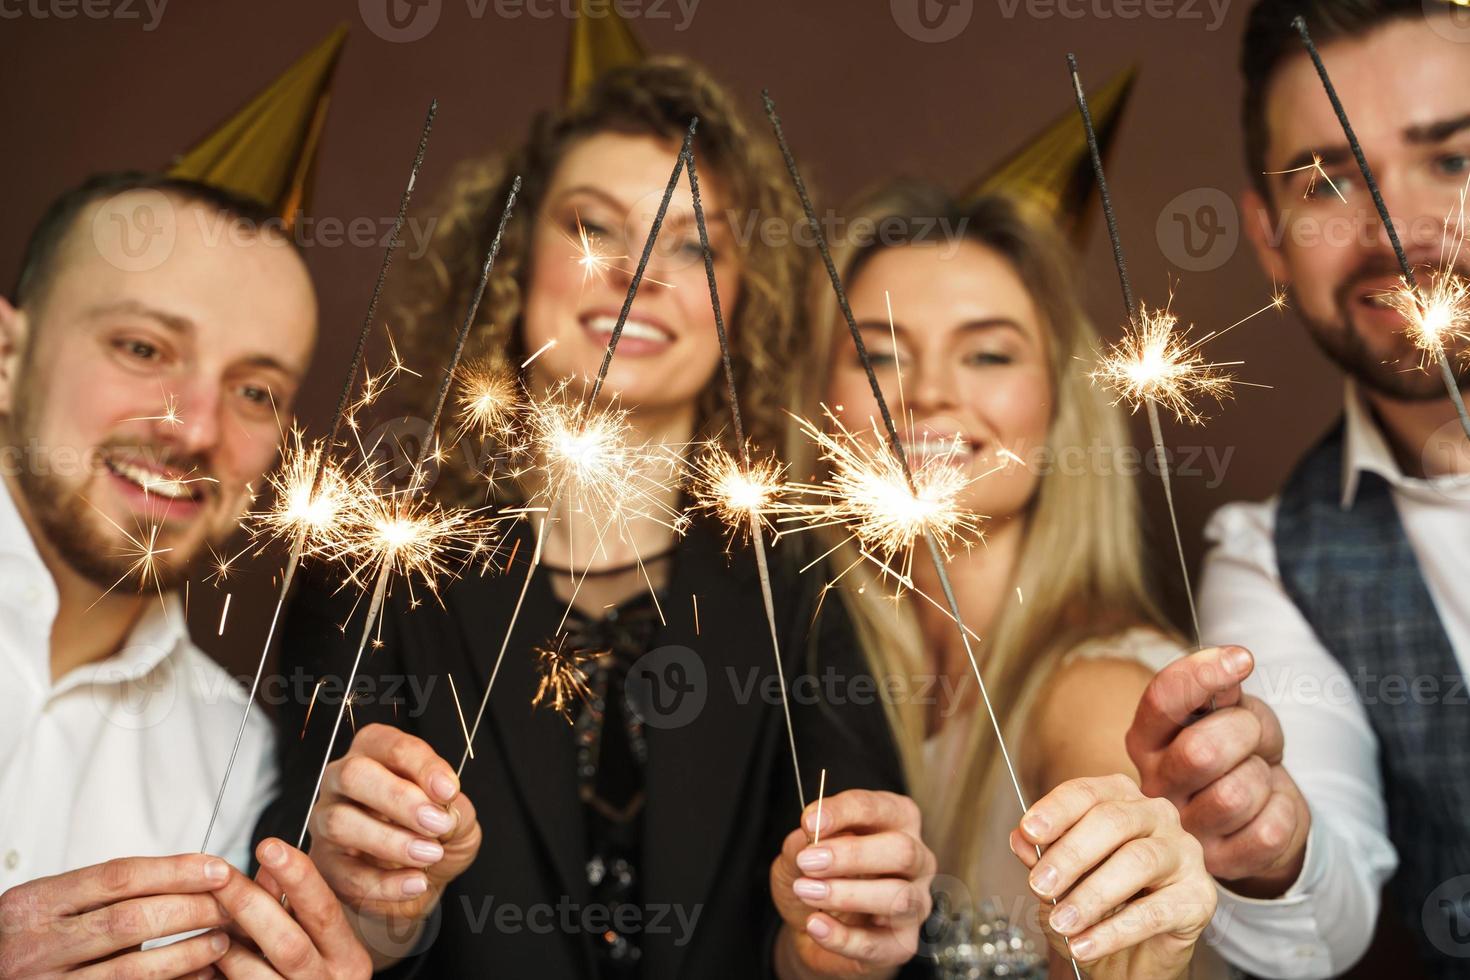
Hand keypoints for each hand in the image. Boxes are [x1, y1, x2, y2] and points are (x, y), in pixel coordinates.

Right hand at [0, 853, 232, 977]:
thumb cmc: (27, 938)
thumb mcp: (49, 905)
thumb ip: (105, 895)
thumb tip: (187, 878)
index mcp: (33, 905)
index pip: (118, 878)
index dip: (174, 871)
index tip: (216, 868)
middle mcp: (35, 947)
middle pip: (131, 920)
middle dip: (190, 909)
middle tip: (230, 903)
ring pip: (133, 968)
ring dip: (186, 953)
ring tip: (221, 940)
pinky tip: (198, 974)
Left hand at [210, 838, 371, 977]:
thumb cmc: (316, 973)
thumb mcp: (316, 936)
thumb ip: (293, 903)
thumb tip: (267, 865)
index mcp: (348, 957)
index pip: (324, 910)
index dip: (297, 876)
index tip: (269, 846)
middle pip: (286, 942)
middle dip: (249, 904)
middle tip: (220, 875)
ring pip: (253, 974)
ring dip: (225, 944)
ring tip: (208, 921)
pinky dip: (216, 970)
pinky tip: (202, 956)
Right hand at [309, 724, 479, 964]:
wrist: (423, 877)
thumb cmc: (436, 832)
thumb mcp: (457, 813)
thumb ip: (454, 806)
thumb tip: (441, 807)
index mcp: (376, 751)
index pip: (392, 747)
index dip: (422, 767)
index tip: (449, 791)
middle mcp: (342, 779)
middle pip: (353, 774)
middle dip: (398, 798)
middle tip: (437, 823)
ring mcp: (325, 820)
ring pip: (340, 822)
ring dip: (390, 841)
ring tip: (430, 854)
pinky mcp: (324, 864)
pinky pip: (344, 873)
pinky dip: (384, 882)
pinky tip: (416, 883)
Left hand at [771, 790, 934, 979]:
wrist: (811, 925)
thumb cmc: (816, 876)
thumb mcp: (798, 853)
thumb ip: (801, 843)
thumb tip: (808, 836)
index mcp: (896, 821)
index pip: (877, 808)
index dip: (843, 812)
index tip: (809, 821)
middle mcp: (916, 859)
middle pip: (902, 851)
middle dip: (852, 855)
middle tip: (809, 862)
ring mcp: (916, 902)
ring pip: (898, 898)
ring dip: (847, 895)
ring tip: (807, 892)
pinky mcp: (903, 943)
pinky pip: (879, 944)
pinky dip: (842, 937)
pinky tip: (815, 924)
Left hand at [1012, 774, 1215, 979]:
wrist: (1129, 957)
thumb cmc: (1094, 905)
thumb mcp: (1060, 879)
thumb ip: (1042, 855)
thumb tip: (1020, 838)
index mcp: (1120, 798)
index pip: (1086, 793)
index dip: (1056, 810)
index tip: (1029, 832)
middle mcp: (1157, 815)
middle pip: (1113, 821)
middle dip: (1071, 854)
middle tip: (1039, 885)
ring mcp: (1184, 852)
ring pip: (1138, 861)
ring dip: (1091, 895)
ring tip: (1061, 922)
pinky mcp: (1200, 896)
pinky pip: (1156, 911)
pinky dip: (1114, 932)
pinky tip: (1084, 944)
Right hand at [1126, 646, 1309, 894]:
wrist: (1259, 809)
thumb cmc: (1237, 750)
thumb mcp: (1229, 709)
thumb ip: (1221, 689)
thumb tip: (1232, 664)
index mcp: (1145, 739)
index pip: (1162, 700)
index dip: (1201, 674)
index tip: (1243, 659)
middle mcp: (1153, 786)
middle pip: (1200, 751)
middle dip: (1244, 732)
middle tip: (1251, 734)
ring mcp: (1183, 830)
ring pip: (1234, 795)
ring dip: (1262, 775)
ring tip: (1256, 774)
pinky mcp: (1219, 864)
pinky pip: (1266, 832)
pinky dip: (1281, 809)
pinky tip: (1268, 806)